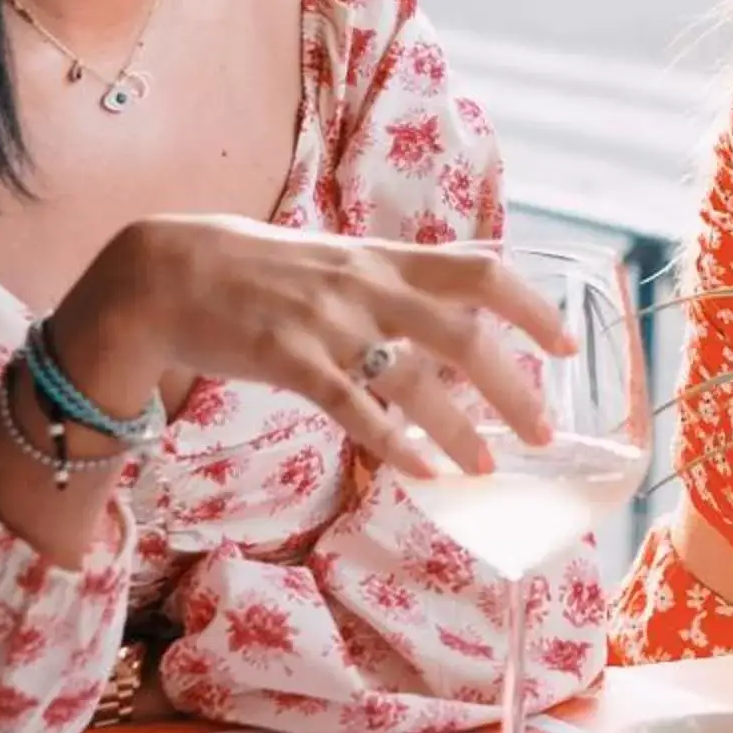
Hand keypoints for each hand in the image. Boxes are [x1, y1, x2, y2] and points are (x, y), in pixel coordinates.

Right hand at [47, 218, 574, 479]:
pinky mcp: (288, 359)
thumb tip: (450, 318)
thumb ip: (391, 286)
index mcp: (385, 260)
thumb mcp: (336, 263)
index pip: (481, 272)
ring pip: (415, 382)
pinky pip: (354, 408)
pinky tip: (426, 472)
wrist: (165, 271)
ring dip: (460, 432)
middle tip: (543, 433)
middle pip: (464, 337)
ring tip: (487, 469)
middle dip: (513, 389)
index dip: (531, 308)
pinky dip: (396, 443)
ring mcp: (329, 323)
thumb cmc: (256, 272)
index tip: (567, 344)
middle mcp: (368, 287)